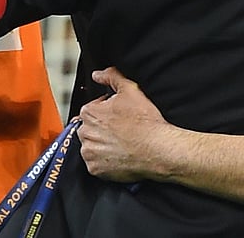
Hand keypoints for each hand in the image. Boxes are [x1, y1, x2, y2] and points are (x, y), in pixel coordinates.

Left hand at [78, 67, 174, 182]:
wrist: (158, 150)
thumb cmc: (145, 122)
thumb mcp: (131, 90)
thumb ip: (111, 77)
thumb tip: (98, 74)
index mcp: (89, 113)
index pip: (93, 109)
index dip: (108, 110)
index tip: (120, 115)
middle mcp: (85, 133)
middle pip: (90, 128)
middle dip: (103, 128)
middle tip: (122, 129)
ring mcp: (89, 153)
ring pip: (92, 146)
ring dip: (102, 144)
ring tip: (122, 143)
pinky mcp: (95, 170)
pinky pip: (96, 164)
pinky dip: (105, 161)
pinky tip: (120, 155)